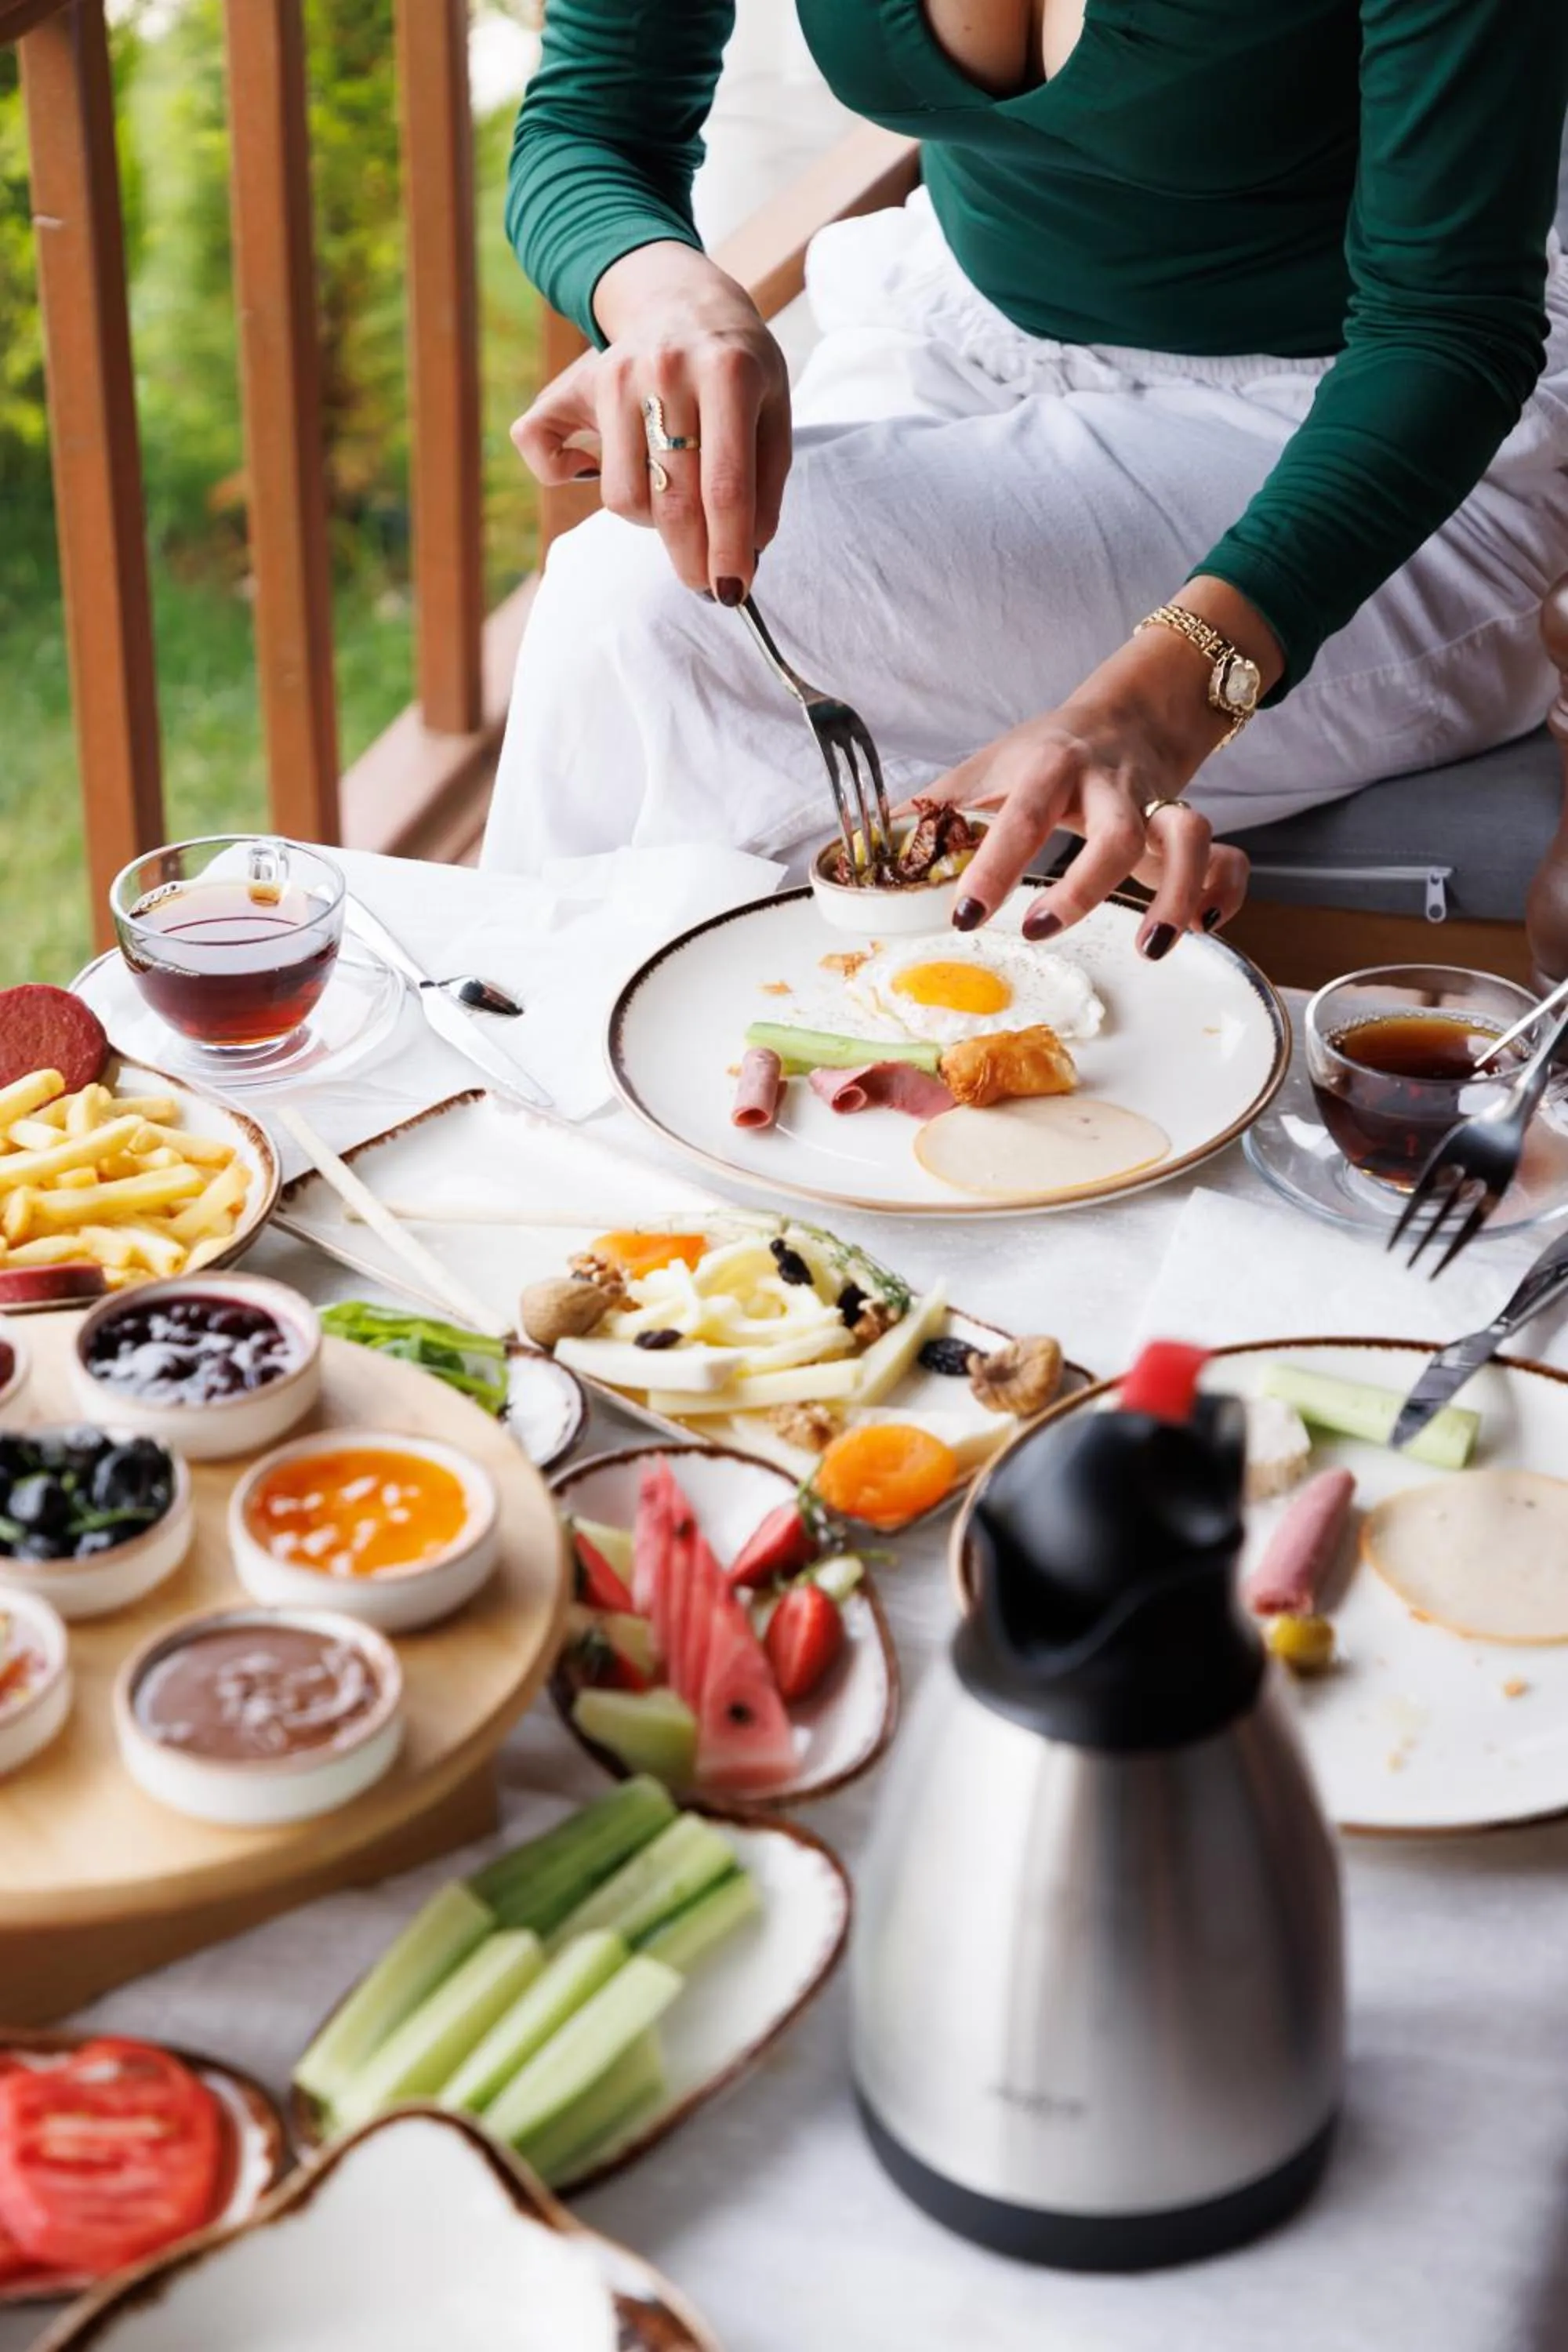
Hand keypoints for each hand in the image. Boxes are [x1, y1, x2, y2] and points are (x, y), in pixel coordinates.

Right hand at [510, 242, 790, 602]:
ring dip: (650, 521)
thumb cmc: (735, 365)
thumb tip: (748, 553)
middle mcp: (666, 371)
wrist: (680, 298)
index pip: (726, 486)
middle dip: (691, 558)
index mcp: (727, 373)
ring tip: (670, 499)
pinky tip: (597, 465)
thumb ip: (767, 482)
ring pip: (623, 497)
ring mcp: (613, 376)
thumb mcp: (773, 409)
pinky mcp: (570, 385)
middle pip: (672, 500)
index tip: (732, 591)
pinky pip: (548, 457)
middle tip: (704, 581)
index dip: (728, 550)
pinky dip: (566, 477)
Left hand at [918, 599, 1273, 954]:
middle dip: (1084, 885)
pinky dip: (1225, 890)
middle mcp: (1111, 785)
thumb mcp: (986, 767)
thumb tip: (867, 849)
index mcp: (1051, 767)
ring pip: (1190, 836)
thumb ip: (935, 811)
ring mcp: (1157, 803)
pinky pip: (1227, 854)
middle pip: (1116, 830)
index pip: (1020, 815)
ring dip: (1177, 892)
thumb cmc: (1046, 751)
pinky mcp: (1188, 826)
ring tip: (1152, 948)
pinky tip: (1202, 928)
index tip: (963, 916)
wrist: (1127, 711)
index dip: (994, 866)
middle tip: (1040, 930)